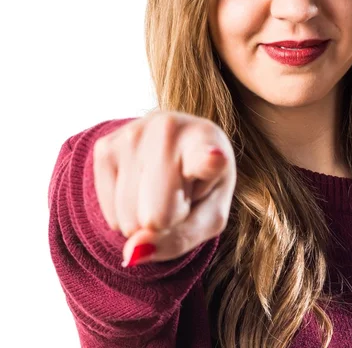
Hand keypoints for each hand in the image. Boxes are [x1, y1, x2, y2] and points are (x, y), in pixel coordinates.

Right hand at [92, 110, 235, 265]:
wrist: (178, 146)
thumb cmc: (201, 185)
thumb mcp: (210, 216)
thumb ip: (180, 239)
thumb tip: (131, 253)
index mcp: (209, 143)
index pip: (205, 158)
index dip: (209, 161)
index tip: (215, 158)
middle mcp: (169, 129)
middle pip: (156, 217)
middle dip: (166, 221)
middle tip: (180, 193)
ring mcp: (132, 134)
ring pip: (128, 220)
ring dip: (143, 217)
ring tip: (162, 187)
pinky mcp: (104, 147)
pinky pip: (109, 215)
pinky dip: (124, 213)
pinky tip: (141, 184)